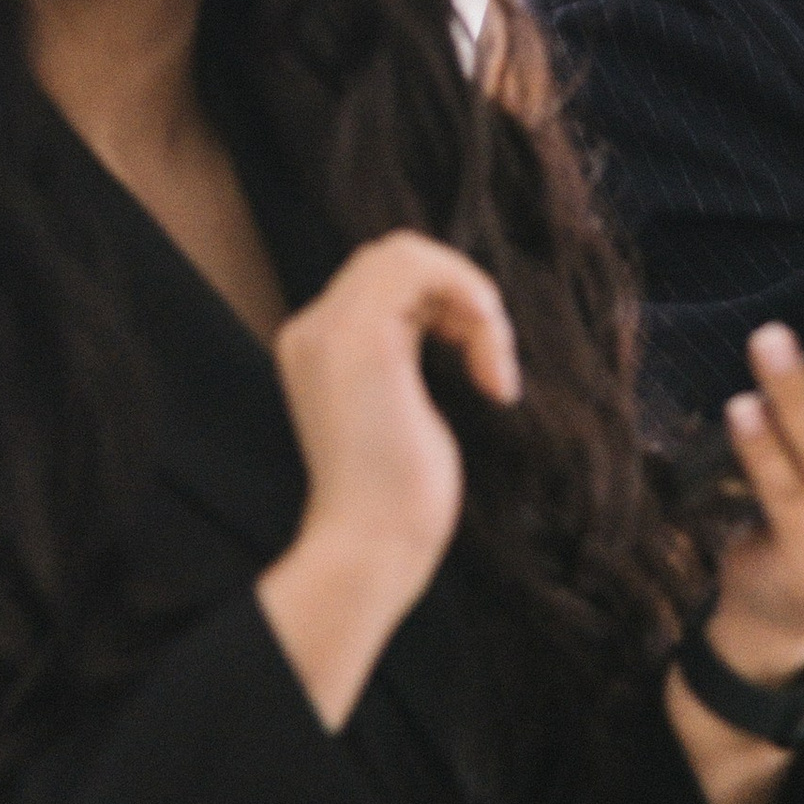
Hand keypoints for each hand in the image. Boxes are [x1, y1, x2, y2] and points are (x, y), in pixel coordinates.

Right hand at [257, 231, 520, 727]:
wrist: (371, 551)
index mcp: (318, 348)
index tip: (476, 369)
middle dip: (458, 296)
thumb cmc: (397, 504)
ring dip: (469, 299)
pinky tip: (488, 359)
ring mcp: (330, 330)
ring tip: (490, 368)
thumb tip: (452, 320)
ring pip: (407, 252)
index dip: (443, 305)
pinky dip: (471, 297)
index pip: (383, 282)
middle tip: (487, 365)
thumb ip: (404, 362)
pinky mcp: (361, 337)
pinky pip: (420, 266)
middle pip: (395, 256)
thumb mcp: (403, 412)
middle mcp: (313, 330)